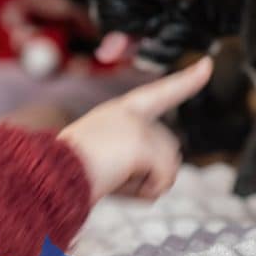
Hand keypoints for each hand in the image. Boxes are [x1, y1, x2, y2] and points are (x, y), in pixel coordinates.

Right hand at [58, 57, 212, 203]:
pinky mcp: (141, 144)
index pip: (162, 92)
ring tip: (112, 178)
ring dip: (146, 185)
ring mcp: (137, 126)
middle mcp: (131, 113)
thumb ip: (136, 158)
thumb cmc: (69, 174)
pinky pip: (164, 180)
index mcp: (121, 111)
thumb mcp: (106, 158)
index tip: (209, 64)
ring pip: (170, 167)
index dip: (188, 80)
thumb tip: (166, 178)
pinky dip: (146, 191)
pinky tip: (118, 183)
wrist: (46, 176)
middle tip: (112, 176)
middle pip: (170, 151)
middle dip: (151, 175)